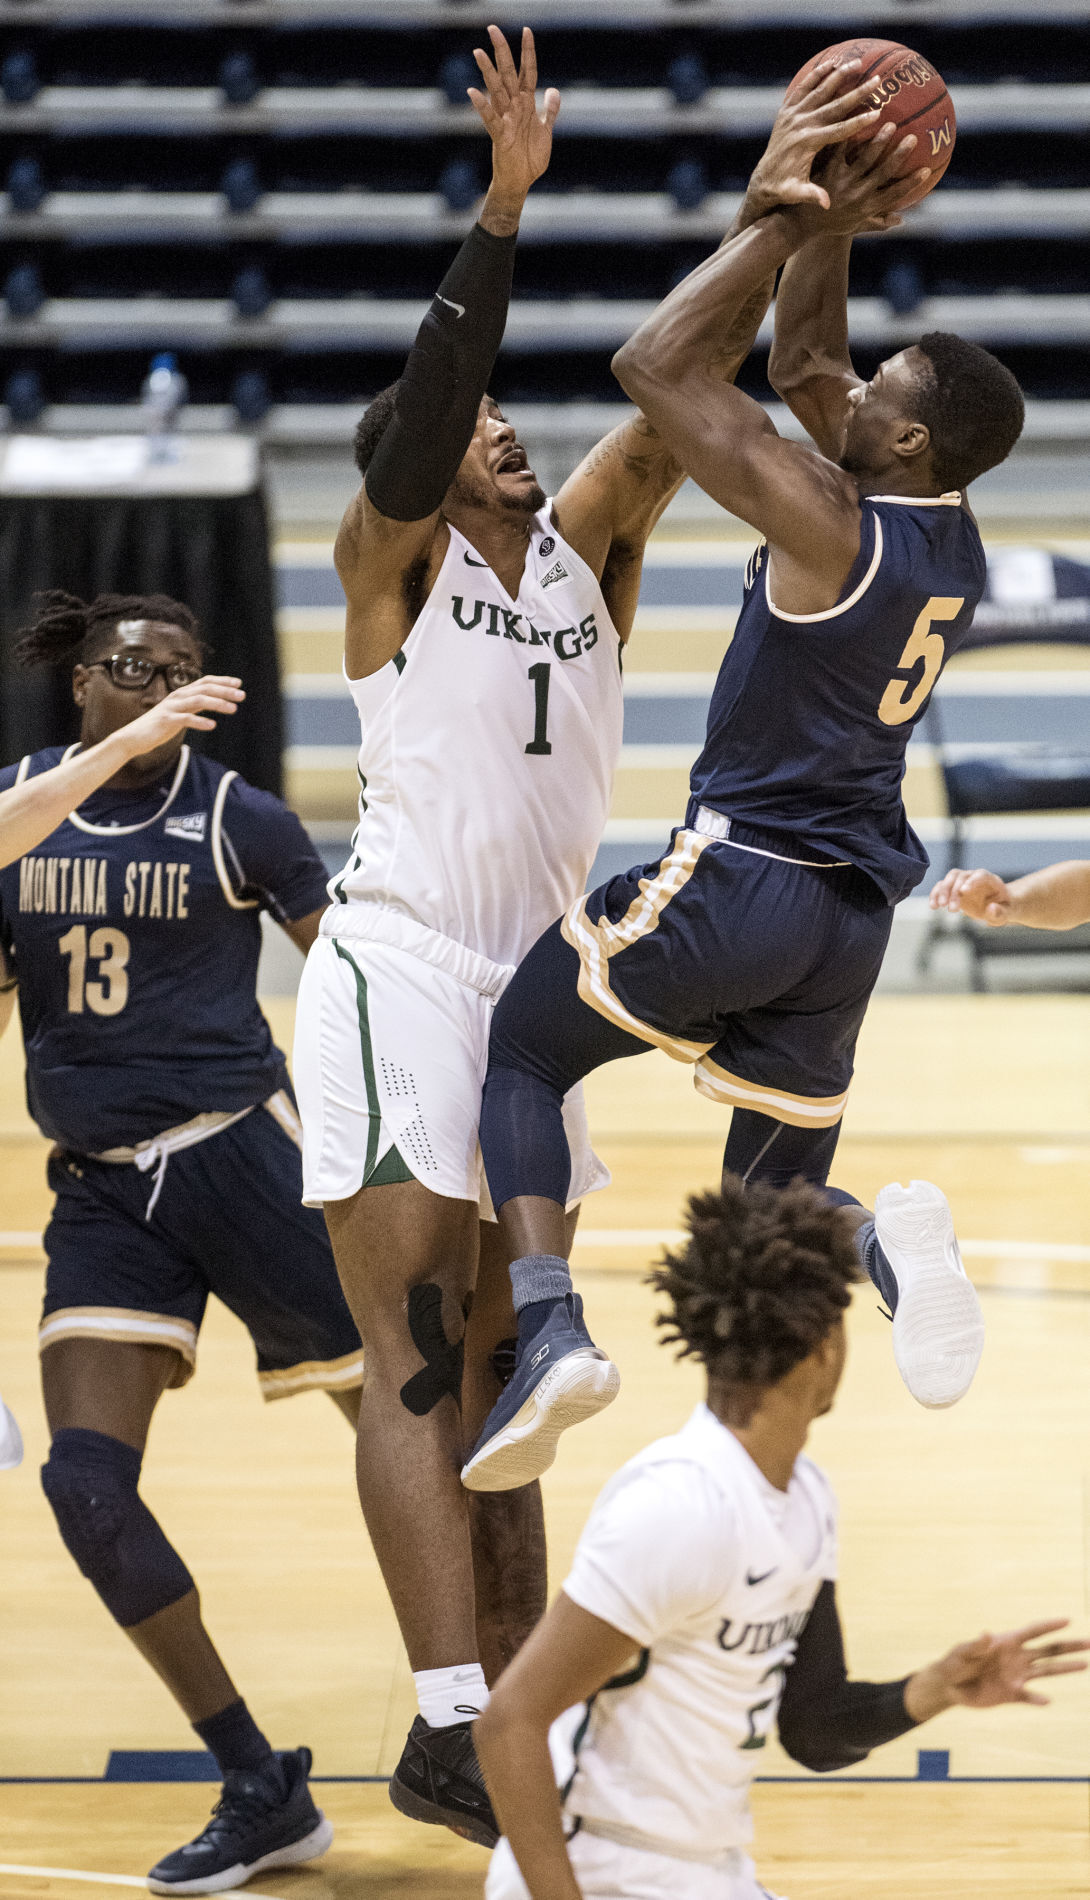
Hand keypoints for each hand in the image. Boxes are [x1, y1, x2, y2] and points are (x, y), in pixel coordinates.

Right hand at [117, 676, 244, 758]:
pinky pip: (185, 719)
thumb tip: (214, 701)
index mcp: (181, 693)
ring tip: (233, 709)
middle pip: (204, 689)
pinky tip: (212, 725)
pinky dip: (200, 722)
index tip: (238, 684)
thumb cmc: (160, 726)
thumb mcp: (181, 712)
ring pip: (197, 701)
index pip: (204, 682)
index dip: (222, 681)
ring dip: (217, 704)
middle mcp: (177, 697)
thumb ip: (195, 706)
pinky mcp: (166, 721)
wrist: (135, 737)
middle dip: (225, 691)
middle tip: (242, 695)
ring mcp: (171, 708)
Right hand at [469, 25, 559, 217]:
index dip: (528, 52)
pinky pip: (490, 118)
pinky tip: (473, 92)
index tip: (527, 30)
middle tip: (493, 28)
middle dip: (502, 51)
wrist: (521, 182)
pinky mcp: (500, 135)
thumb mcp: (546, 131)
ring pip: (496, 90)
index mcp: (526, 104)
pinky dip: (482, 106)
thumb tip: (553, 89)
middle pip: (508, 74)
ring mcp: (506, 119)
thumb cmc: (531, 158)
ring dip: (487, 71)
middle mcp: (514, 107)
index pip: (527, 72)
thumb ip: (550, 110)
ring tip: (478, 52)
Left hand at [740, 59, 882, 226]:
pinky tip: (831, 63)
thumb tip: (826, 203)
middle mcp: (801, 124)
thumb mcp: (797, 194)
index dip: (858, 122)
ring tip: (858, 63)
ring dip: (839, 75)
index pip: (838, 130)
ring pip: (819, 90)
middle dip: (857, 92)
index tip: (877, 113)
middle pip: (834, 105)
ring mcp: (793, 115)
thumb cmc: (784, 189)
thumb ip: (811, 195)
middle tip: (877, 81)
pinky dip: (816, 75)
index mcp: (808, 143)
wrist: (763, 180)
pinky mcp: (787, 111)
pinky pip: (803, 88)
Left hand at [807, 127, 931, 236]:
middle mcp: (853, 193)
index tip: (926, 170)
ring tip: (885, 119)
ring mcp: (838, 180)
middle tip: (912, 136)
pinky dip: (847, 131)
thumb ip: (875, 223)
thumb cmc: (827, 224)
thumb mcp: (852, 229)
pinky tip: (855, 113)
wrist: (796, 223)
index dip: (910, 184)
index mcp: (864, 207)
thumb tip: (900, 220)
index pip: (892, 195)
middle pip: (879, 171)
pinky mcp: (823, 168)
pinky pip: (837, 147)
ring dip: (876, 139)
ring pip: (861, 158)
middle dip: (897, 154)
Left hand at [918, 1622, 1089, 1714]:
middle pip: (1048, 1650)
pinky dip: (1037, 1699)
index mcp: (1007, 1642)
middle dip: (1068, 1646)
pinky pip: (1029, 1697)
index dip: (1049, 1625)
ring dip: (1064, 1669)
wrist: (950, 1686)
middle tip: (1089, 1643)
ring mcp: (1017, 1676)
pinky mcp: (1012, 1695)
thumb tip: (986, 1635)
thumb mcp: (962, 1652)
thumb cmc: (954, 1662)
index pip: (1033, 1631)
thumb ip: (975, 1645)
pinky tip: (1047, 1700)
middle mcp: (1017, 1658)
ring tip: (1085, 1665)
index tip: (1067, 1620)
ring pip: (1046, 1672)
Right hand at [929, 867, 1012, 925]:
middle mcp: (974, 877)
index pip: (980, 875)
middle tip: (951, 909)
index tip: (963, 891)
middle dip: (954, 891)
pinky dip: (935, 894)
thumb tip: (991, 908)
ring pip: (949, 879)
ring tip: (938, 906)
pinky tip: (933, 906)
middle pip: (961, 876)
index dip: (972, 881)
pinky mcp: (953, 888)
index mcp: (990, 880)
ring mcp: (963, 881)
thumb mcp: (1007, 913)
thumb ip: (1000, 912)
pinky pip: (942, 886)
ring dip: (942, 891)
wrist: (996, 906)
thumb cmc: (1003, 908)